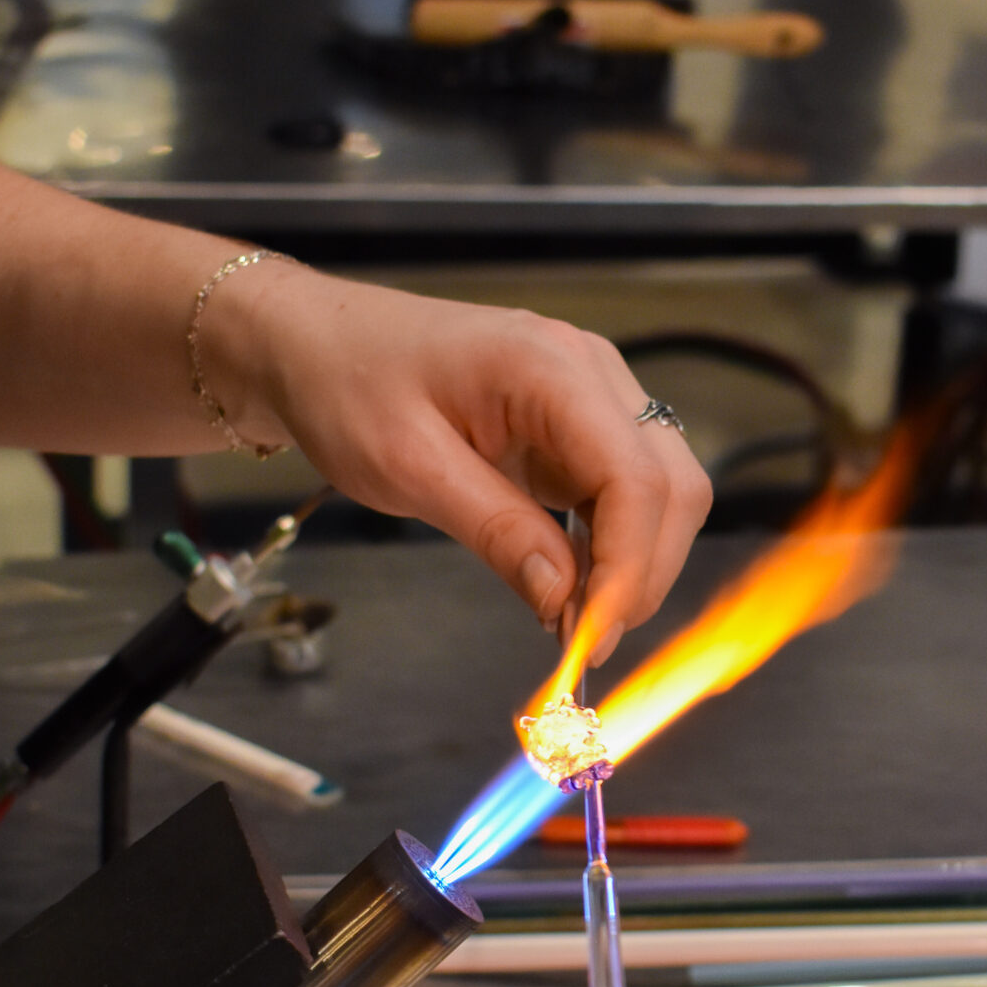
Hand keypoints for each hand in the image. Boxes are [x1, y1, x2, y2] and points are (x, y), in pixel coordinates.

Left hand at [219, 270, 711, 663]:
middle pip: (670, 486)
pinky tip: (570, 585)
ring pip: (659, 494)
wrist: (315, 346)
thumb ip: (496, 531)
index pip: (636, 477)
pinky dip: (609, 548)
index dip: (630, 565)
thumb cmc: (347, 382)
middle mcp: (586, 372)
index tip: (596, 632)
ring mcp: (587, 397)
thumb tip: (565, 598)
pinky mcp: (574, 428)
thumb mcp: (408, 468)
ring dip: (632, 564)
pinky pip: (622, 494)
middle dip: (643, 572)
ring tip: (574, 620)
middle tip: (586, 640)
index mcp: (548, 365)